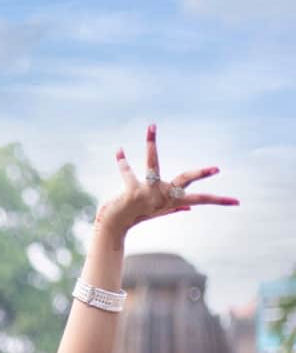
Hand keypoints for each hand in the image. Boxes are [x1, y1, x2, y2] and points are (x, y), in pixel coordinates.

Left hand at [96, 123, 238, 234]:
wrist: (115, 225)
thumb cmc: (137, 216)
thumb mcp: (159, 212)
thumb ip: (174, 208)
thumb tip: (191, 209)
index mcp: (172, 200)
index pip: (201, 199)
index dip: (219, 201)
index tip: (237, 201)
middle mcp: (163, 196)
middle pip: (185, 179)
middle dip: (201, 173)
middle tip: (217, 168)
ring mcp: (148, 193)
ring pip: (153, 164)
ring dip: (151, 145)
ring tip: (151, 127)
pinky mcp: (132, 191)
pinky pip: (128, 172)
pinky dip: (123, 161)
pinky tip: (119, 150)